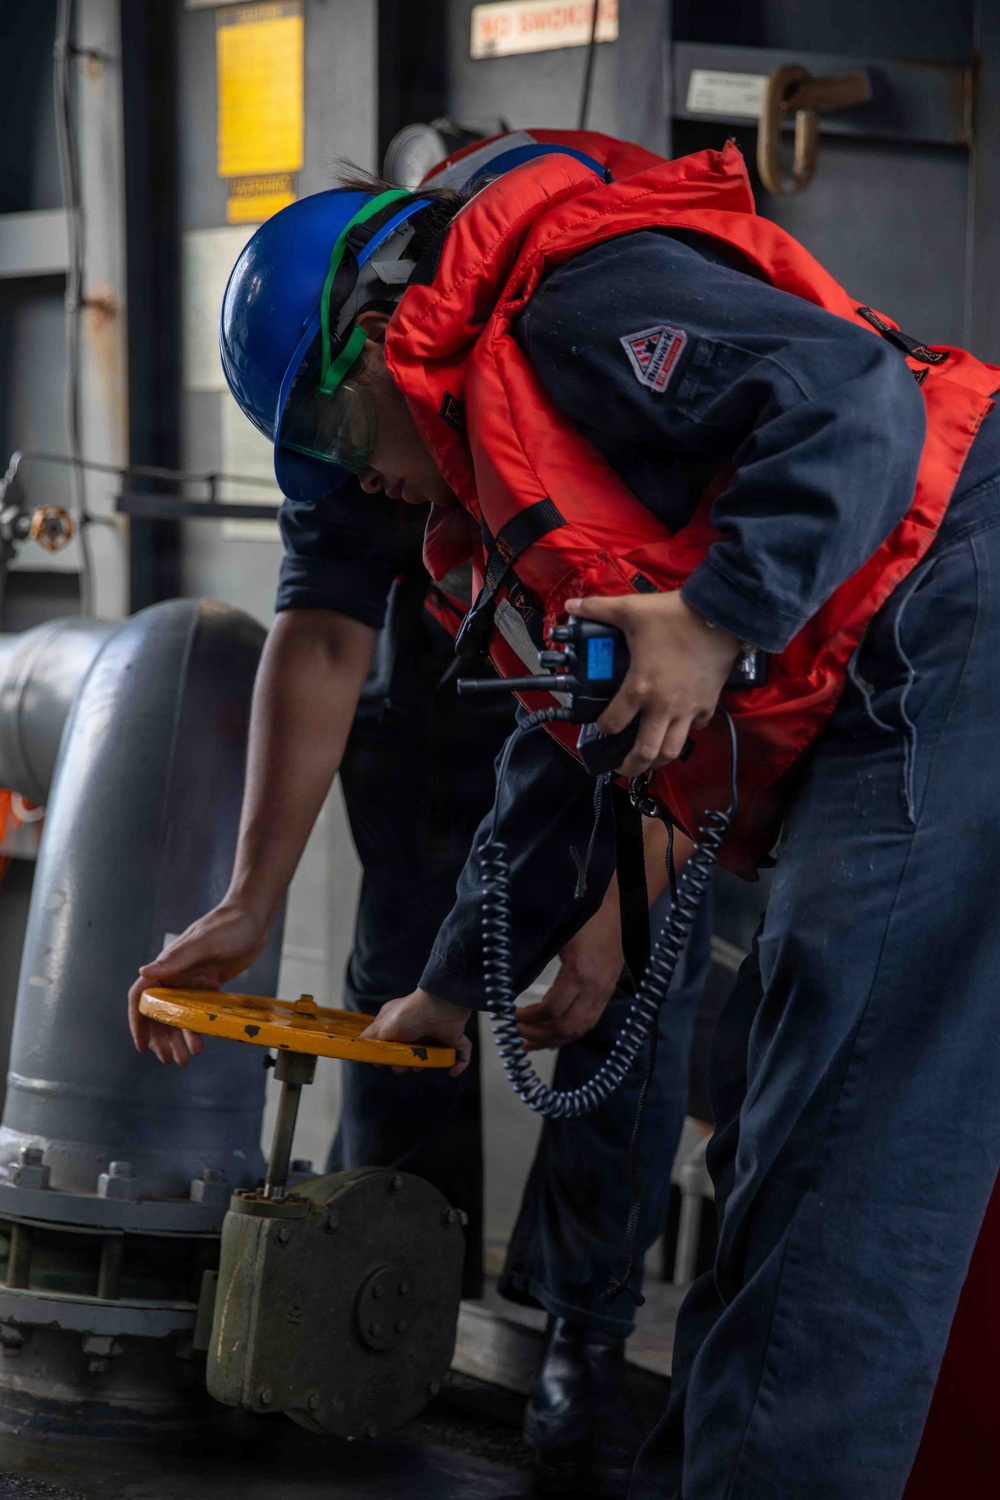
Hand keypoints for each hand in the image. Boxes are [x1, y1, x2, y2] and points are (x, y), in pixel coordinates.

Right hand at [128, 902, 269, 1065]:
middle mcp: (176, 973)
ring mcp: (193, 979)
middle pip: (159, 1012)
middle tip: (171, 1060)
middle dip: (162, 1038)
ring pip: (178, 1014)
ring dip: (179, 1036)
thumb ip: (176, 958)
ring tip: (187, 1058)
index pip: (141, 996)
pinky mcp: (210, 983)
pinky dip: (198, 1026)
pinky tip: (203, 1041)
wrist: (255, 916)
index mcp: (168, 964)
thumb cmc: (229, 924)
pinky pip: (198, 1010)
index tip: (142, 1045)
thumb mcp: (204, 942)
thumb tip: (143, 972)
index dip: (137, 1021)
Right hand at [359, 988, 472, 1076]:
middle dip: (405, 1063)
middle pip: (410, 1051)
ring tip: (421, 1065)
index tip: (386, 1060)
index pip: (390, 1040)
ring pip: (432, 1055)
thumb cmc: (408, 1016)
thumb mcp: (380, 1028)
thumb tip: (366, 1055)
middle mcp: (417, 1025)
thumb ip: (369, 1039)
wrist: (438, 1007)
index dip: (388, 1053)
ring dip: (427, 1064)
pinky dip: (459, 1063)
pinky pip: (461, 1052)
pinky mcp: (455, 1036)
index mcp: (398, 1020)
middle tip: (403, 1065)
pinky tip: (453, 1071)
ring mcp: (436, 1031)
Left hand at [517, 896, 623, 1050]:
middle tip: (516, 1033)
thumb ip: (537, 953)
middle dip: (538, 1035)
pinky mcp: (607, 993)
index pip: (552, 1009)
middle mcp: (595, 989)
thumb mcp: (559, 932)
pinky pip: (589, 1023)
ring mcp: (603, 993)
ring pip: (579, 1030)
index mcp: (580, 973)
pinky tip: (553, 1038)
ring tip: (529, 1043)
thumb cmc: (589, 915)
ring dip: (552, 1040)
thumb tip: (508, 971)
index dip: (529, 1018)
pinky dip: (569, 1035)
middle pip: (566, 1027)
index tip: (511, 1016)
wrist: (622, 909)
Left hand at [565, 591, 739, 778]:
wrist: (720, 615)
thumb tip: (572, 605)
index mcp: (639, 688)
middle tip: (622, 768)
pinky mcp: (708, 703)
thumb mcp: (631, 609)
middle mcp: (662, 706)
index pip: (613, 723)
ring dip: (658, 758)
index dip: (602, 728)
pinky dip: (687, 731)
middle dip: (631, 767)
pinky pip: (696, 727)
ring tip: (649, 759)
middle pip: (646, 752)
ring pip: (673, 749)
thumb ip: (599, 609)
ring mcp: (688, 708)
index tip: (601, 726)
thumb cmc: (674, 615)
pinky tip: (680, 725)